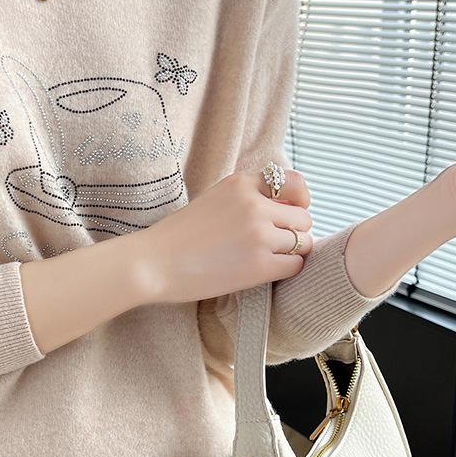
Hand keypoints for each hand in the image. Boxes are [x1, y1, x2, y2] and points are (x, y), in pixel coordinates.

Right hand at [136, 167, 314, 305]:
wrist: (152, 263)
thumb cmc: (178, 237)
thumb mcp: (212, 200)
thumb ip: (245, 199)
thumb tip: (284, 211)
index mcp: (241, 184)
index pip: (294, 184)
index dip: (298, 201)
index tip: (287, 214)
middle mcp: (254, 204)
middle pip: (303, 218)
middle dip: (293, 232)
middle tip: (271, 245)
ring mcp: (259, 234)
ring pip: (303, 242)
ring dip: (291, 253)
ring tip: (265, 259)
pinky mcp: (260, 265)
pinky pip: (295, 266)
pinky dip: (285, 270)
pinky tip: (262, 272)